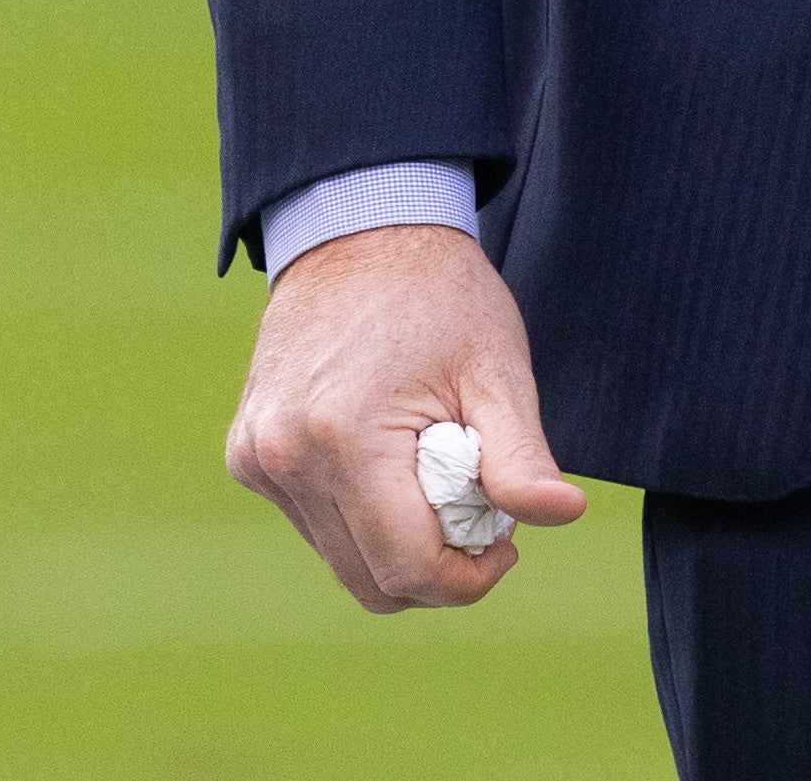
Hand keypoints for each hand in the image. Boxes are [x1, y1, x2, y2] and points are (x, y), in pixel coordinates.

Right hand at [224, 223, 588, 612]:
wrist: (361, 229)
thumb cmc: (441, 297)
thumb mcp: (496, 369)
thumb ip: (522, 455)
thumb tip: (563, 514)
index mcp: (344, 438)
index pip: (405, 567)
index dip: (467, 581)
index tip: (507, 548)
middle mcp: (285, 456)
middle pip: (369, 580)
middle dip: (436, 571)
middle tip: (480, 520)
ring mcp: (256, 457)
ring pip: (339, 560)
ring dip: (396, 545)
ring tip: (437, 480)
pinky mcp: (246, 455)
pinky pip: (313, 523)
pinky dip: (359, 516)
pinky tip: (392, 464)